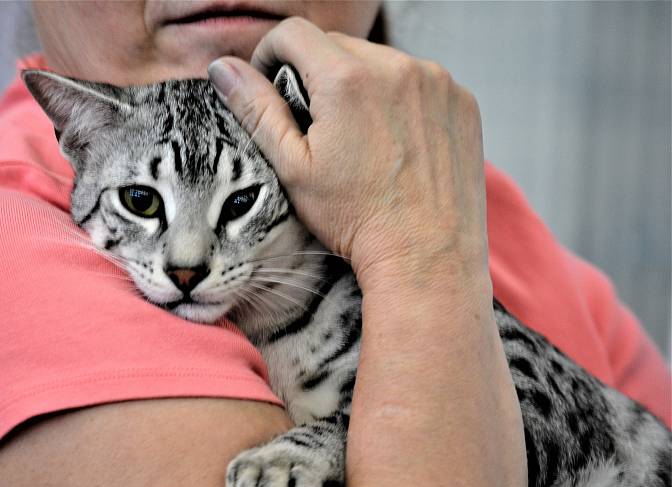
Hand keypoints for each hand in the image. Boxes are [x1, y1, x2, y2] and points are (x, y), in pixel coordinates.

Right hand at [207, 17, 487, 297]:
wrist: (425, 256)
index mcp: (346, 79)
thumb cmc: (355, 219)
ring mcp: (436, 81)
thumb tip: (222, 67)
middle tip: (319, 127)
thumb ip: (256, 109)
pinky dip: (401, 99)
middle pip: (338, 46)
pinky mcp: (461, 100)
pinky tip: (395, 143)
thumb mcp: (291, 167)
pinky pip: (418, 80)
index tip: (274, 86)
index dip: (271, 54)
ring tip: (361, 140)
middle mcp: (396, 67)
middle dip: (318, 74)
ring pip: (379, 62)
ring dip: (361, 85)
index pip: (293, 32)